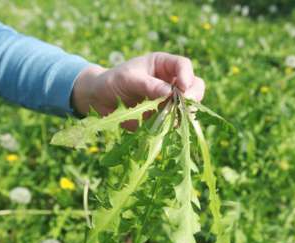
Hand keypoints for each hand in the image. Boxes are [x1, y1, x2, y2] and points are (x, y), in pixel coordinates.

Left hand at [71, 52, 204, 119]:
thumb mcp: (127, 79)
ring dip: (184, 113)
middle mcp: (170, 81)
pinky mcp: (165, 117)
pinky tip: (167, 127)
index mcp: (163, 65)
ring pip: (189, 106)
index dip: (187, 75)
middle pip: (194, 86)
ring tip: (172, 118)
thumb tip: (169, 92)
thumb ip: (147, 85)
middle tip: (184, 106)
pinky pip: (177, 121)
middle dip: (192, 96)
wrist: (100, 100)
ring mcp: (170, 100)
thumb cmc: (112, 81)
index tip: (183, 88)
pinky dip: (175, 125)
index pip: (183, 65)